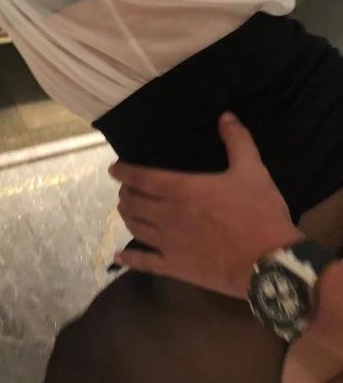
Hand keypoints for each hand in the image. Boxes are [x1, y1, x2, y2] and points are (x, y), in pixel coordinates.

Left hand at [112, 113, 305, 298]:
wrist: (269, 262)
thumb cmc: (259, 213)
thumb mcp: (252, 170)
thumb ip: (237, 141)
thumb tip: (226, 115)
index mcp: (182, 189)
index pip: (142, 178)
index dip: (125, 172)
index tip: (114, 169)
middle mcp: (167, 214)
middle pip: (134, 202)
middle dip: (126, 194)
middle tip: (125, 189)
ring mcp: (168, 243)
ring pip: (135, 228)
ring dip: (126, 216)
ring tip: (125, 210)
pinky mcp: (175, 267)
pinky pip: (144, 263)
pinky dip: (128, 258)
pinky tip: (118, 257)